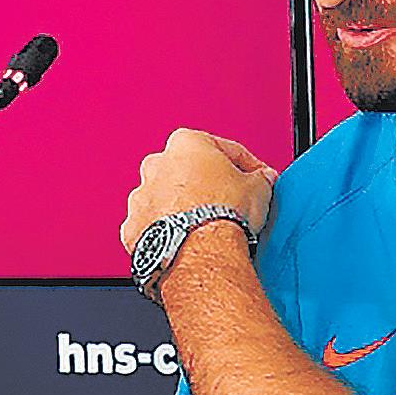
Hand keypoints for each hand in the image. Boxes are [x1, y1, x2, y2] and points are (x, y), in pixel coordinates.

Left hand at [120, 129, 278, 254]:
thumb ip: (260, 177)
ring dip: (185, 211)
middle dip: (207, 186)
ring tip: (209, 228)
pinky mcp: (133, 229)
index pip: (222, 149)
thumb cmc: (222, 215)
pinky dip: (169, 234)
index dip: (245, 166)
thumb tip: (262, 179)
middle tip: (230, 203)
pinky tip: (189, 242)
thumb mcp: (259, 187)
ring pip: (167, 200)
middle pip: (188, 172)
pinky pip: (154, 228)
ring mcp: (141, 198)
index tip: (254, 179)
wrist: (200, 251)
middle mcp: (156, 166)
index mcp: (185, 143)